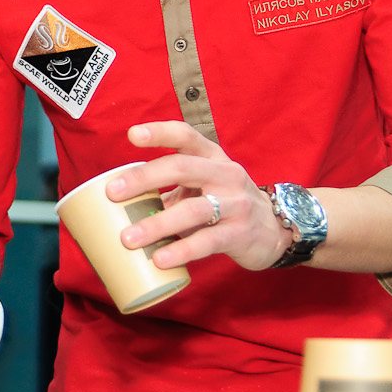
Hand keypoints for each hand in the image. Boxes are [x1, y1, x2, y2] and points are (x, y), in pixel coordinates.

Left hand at [107, 122, 287, 270]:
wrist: (277, 231)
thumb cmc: (226, 205)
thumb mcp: (204, 187)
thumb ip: (171, 189)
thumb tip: (120, 203)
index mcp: (212, 157)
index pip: (186, 136)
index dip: (159, 132)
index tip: (131, 135)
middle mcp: (226, 175)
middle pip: (183, 168)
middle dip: (145, 178)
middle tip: (113, 193)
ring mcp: (235, 204)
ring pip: (192, 210)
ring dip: (157, 224)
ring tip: (128, 238)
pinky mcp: (240, 234)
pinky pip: (207, 241)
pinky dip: (181, 251)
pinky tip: (160, 259)